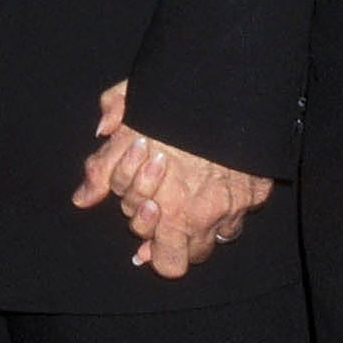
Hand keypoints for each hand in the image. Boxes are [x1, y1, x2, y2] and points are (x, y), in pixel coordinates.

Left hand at [73, 83, 274, 278]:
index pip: (166, 263)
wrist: (227, 79)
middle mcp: (209, 217)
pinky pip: (242, 211)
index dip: (151, 245)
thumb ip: (103, 168)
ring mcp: (239, 205)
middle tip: (160, 206)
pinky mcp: (260, 188)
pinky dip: (227, 205)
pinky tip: (212, 182)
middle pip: (191, 258)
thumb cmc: (172, 104)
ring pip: (218, 239)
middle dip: (171, 238)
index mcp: (174, 211)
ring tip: (185, 199)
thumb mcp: (126, 130)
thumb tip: (82, 198)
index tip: (147, 226)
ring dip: (200, 227)